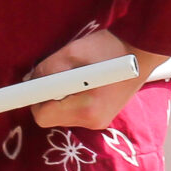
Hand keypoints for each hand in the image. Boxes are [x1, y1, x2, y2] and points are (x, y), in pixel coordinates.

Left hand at [27, 27, 162, 129]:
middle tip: (58, 75)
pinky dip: (72, 99)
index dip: (34, 99)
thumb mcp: (71, 52)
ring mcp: (99, 122)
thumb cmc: (108, 48)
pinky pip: (74, 112)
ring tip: (75, 76)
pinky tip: (84, 83)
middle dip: (48, 97)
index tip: (31, 86)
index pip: (43, 116)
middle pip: (51, 117)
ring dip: (60, 97)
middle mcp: (92, 121)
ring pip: (62, 115)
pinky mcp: (102, 119)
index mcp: (86, 107)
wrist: (141, 51)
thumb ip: (45, 70)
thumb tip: (29, 81)